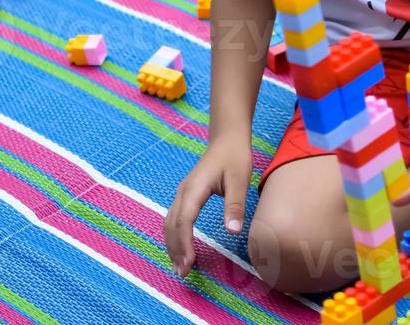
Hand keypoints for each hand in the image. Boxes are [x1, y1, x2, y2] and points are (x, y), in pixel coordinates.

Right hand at [163, 136, 252, 276]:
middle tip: (183, 273)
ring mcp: (183, 192)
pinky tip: (182, 247)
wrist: (227, 137)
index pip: (184, 221)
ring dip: (172, 245)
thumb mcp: (240, 179)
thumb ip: (235, 205)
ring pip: (169, 222)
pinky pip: (174, 218)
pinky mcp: (186, 194)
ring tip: (181, 267)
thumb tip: (232, 232)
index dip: (184, 244)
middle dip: (175, 250)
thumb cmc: (234, 156)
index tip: (189, 264)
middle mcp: (183, 191)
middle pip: (172, 225)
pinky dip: (175, 235)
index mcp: (194, 188)